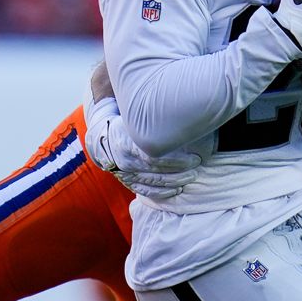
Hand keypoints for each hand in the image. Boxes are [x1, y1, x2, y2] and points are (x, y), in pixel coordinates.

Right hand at [85, 100, 199, 199]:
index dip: (177, 159)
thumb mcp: (134, 115)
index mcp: (126, 142)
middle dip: (180, 170)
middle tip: (197, 166)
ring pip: (154, 182)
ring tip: (192, 176)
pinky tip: (177, 189)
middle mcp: (124, 160)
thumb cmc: (127, 122)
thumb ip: (153, 114)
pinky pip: (146, 191)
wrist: (104, 138)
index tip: (195, 157)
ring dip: (176, 181)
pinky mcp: (127, 182)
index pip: (155, 155)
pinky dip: (162, 192)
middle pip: (157, 170)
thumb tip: (181, 108)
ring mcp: (125, 174)